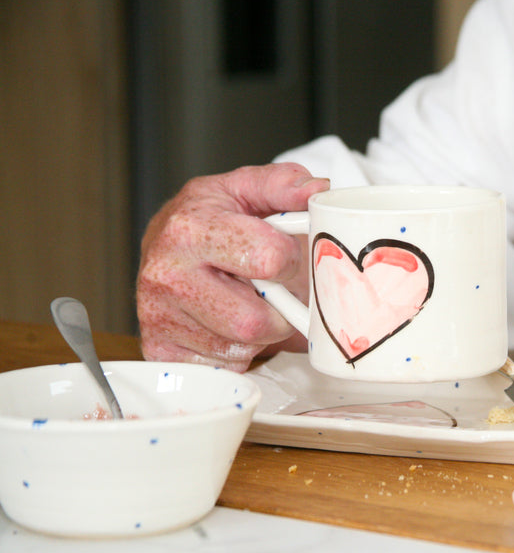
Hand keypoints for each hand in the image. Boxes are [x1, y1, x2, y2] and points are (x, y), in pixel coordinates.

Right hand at [136, 163, 329, 370]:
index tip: (280, 255)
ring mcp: (158, 317)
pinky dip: (237, 352)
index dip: (287, 260)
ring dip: (259, 332)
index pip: (268, 259)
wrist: (169, 249)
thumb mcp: (246, 189)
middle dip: (277, 309)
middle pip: (254, 320)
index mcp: (189, 228)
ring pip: (243, 348)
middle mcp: (166, 274)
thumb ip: (284, 184)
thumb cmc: (214, 220)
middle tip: (270, 290)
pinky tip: (225, 324)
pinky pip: (224, 367)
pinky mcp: (160, 351)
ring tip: (245, 301)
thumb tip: (317, 190)